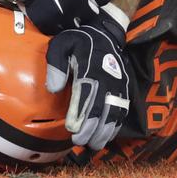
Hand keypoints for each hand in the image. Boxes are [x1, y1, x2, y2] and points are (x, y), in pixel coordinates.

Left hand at [45, 14, 130, 150]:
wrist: (105, 33)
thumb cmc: (79, 40)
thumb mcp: (62, 44)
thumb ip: (56, 65)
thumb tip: (53, 88)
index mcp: (91, 67)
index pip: (87, 95)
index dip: (80, 114)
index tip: (72, 129)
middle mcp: (108, 78)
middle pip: (102, 108)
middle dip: (92, 128)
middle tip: (81, 142)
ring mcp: (118, 85)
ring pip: (115, 112)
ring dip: (105, 131)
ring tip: (94, 145)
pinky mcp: (123, 89)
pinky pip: (122, 110)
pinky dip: (115, 125)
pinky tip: (106, 135)